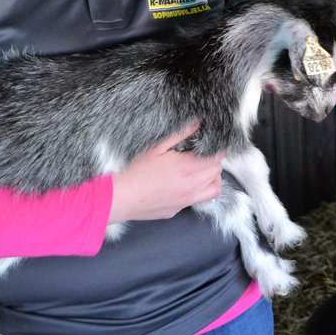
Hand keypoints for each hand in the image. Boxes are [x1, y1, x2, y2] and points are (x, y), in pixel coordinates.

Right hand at [108, 122, 224, 224]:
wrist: (118, 197)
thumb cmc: (134, 170)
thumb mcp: (156, 147)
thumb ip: (180, 134)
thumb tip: (197, 123)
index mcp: (188, 168)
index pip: (217, 158)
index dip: (217, 149)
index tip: (212, 144)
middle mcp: (192, 186)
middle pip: (217, 173)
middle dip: (214, 162)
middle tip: (202, 154)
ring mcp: (185, 201)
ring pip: (214, 190)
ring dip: (212, 179)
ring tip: (199, 171)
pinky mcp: (176, 210)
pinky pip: (196, 200)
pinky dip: (197, 191)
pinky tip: (183, 184)